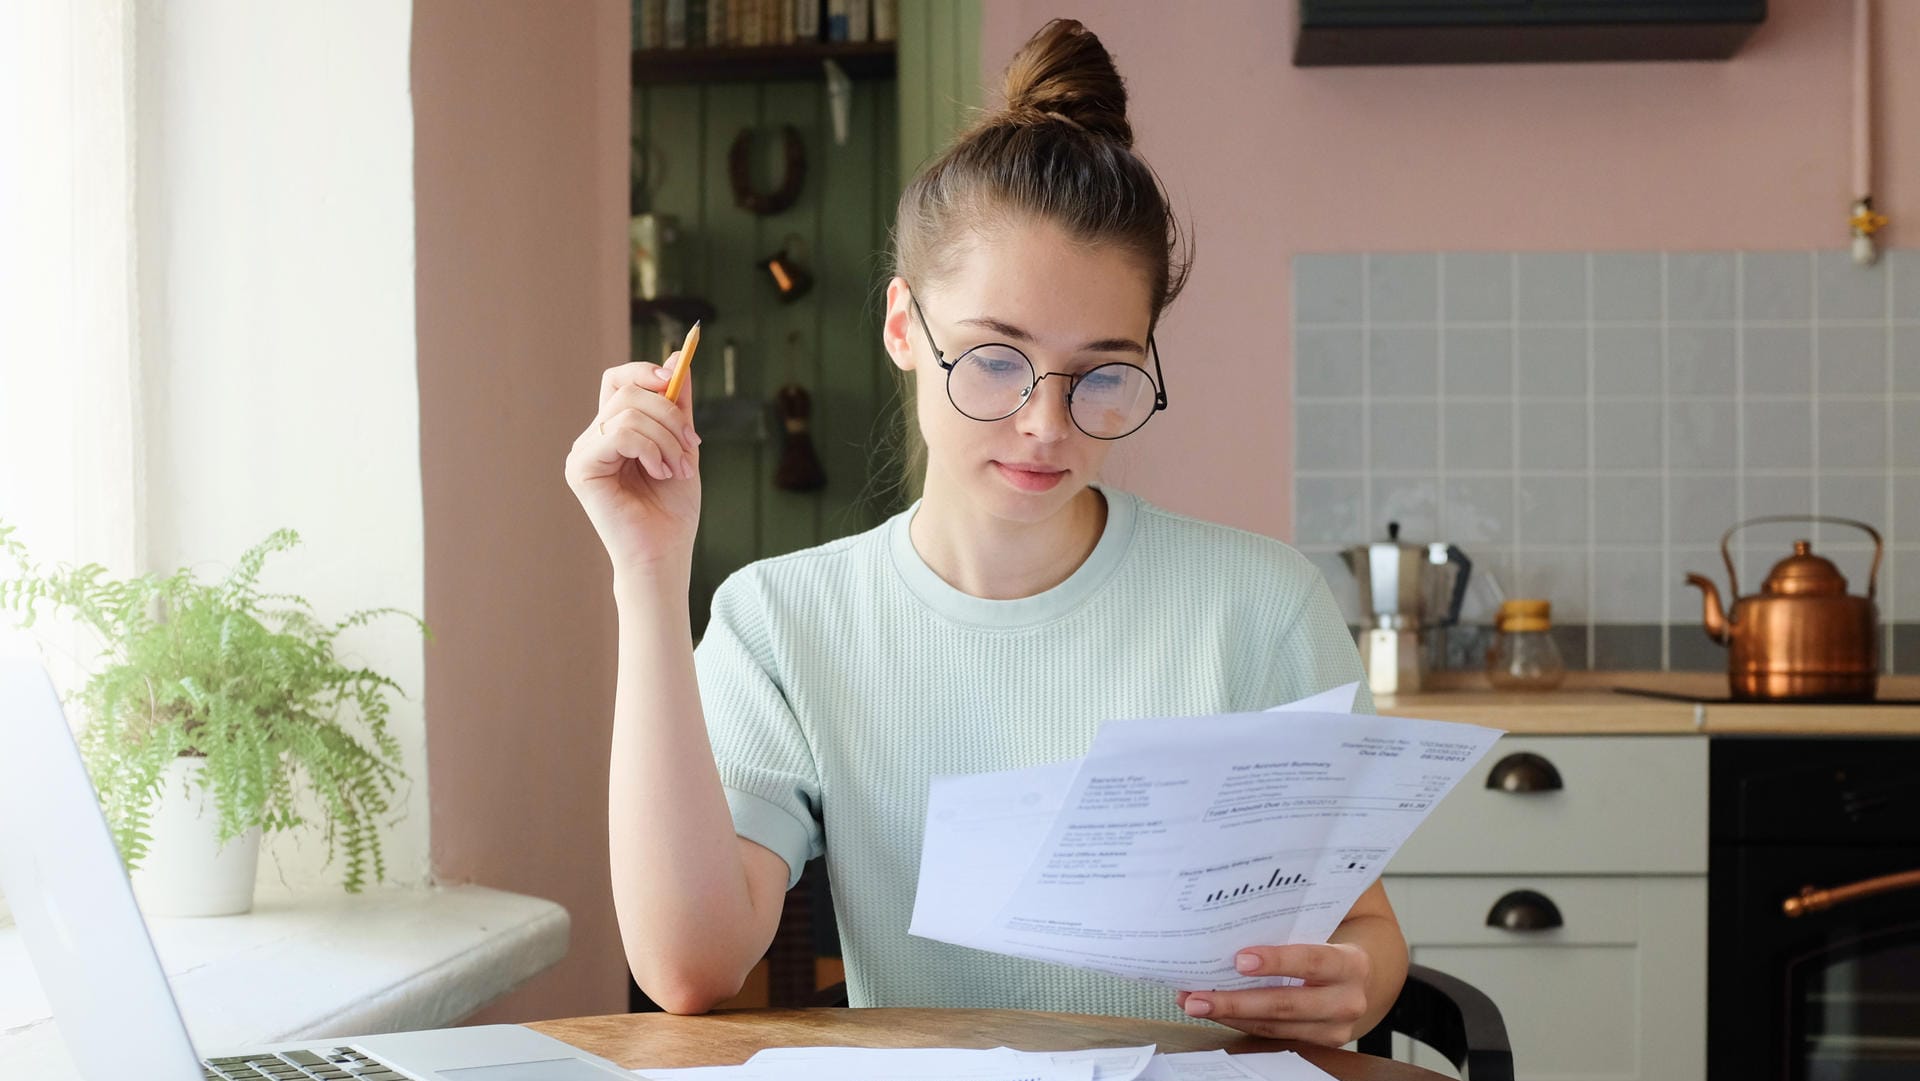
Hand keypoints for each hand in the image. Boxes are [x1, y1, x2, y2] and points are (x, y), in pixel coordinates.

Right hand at [565, 355, 702, 577]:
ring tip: (677, 467)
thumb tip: (674, 359)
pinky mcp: (580, 469)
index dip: (645, 372)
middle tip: (691, 445)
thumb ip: (677, 406)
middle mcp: (593, 439)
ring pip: (628, 412)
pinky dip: (651, 449)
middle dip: (669, 413)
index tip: (675, 380)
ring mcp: (583, 453)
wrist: (666, 553)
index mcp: (614, 431)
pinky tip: (661, 473)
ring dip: (666, 437)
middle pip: (627, 391)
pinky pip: (619, 434)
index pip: (619, 380)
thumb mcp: (683, 445)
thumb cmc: (673, 509)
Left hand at [1177, 943, 1371, 1046]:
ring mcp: (1335, 1029)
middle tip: (1197, 998)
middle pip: (1286, 1005)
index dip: (1277, 961)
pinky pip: (1272, 1035)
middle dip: (1236, 1002)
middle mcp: (1348, 1001)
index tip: (1239, 960)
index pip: (1312, 960)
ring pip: (1274, 1026)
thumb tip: (1230, 927)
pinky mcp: (1320, 1044)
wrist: (1358, 979)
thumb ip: (1288, 932)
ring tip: (1195, 1004)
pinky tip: (1216, 1011)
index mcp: (1351, 964)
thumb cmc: (1328, 948)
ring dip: (1229, 1015)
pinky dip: (1240, 1023)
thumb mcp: (1320, 934)